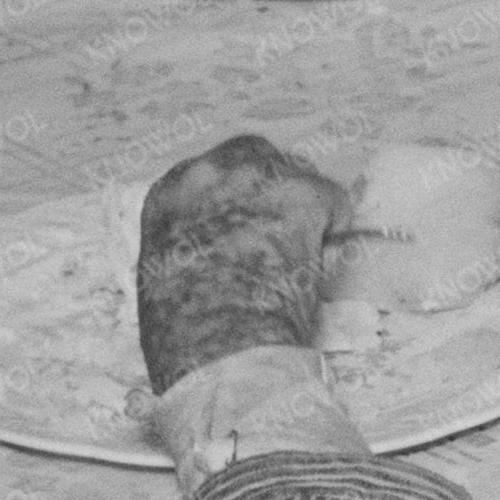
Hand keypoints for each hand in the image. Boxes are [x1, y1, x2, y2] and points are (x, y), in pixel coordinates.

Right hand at [136, 135, 345, 388]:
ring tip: (303, 254)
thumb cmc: (183, 331)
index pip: (210, 175)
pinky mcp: (302, 192)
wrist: (216, 341)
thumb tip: (215, 255)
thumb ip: (189, 246)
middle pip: (256, 159)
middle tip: (288, 227)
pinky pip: (333, 200)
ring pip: (297, 176)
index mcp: (168, 196)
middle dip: (274, 187)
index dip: (237, 199)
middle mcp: (208, 174)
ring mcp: (255, 177)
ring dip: (305, 207)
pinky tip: (320, 262)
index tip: (250, 221)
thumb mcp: (163, 278)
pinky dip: (336, 228)